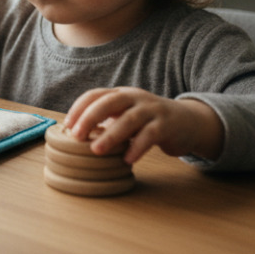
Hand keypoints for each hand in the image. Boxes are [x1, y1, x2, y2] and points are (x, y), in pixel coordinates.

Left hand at [65, 86, 224, 164]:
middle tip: (76, 135)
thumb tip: (77, 134)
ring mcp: (152, 110)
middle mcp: (135, 98)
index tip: (67, 125)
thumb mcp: (126, 115)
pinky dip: (137, 147)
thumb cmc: (149, 122)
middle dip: (90, 117)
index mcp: (121, 94)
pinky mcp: (166, 126)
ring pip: (129, 119)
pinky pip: (149, 135)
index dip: (79, 108)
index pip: (95, 94)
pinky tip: (127, 159)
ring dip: (110, 135)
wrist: (188, 122)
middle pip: (109, 102)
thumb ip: (107, 120)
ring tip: (96, 150)